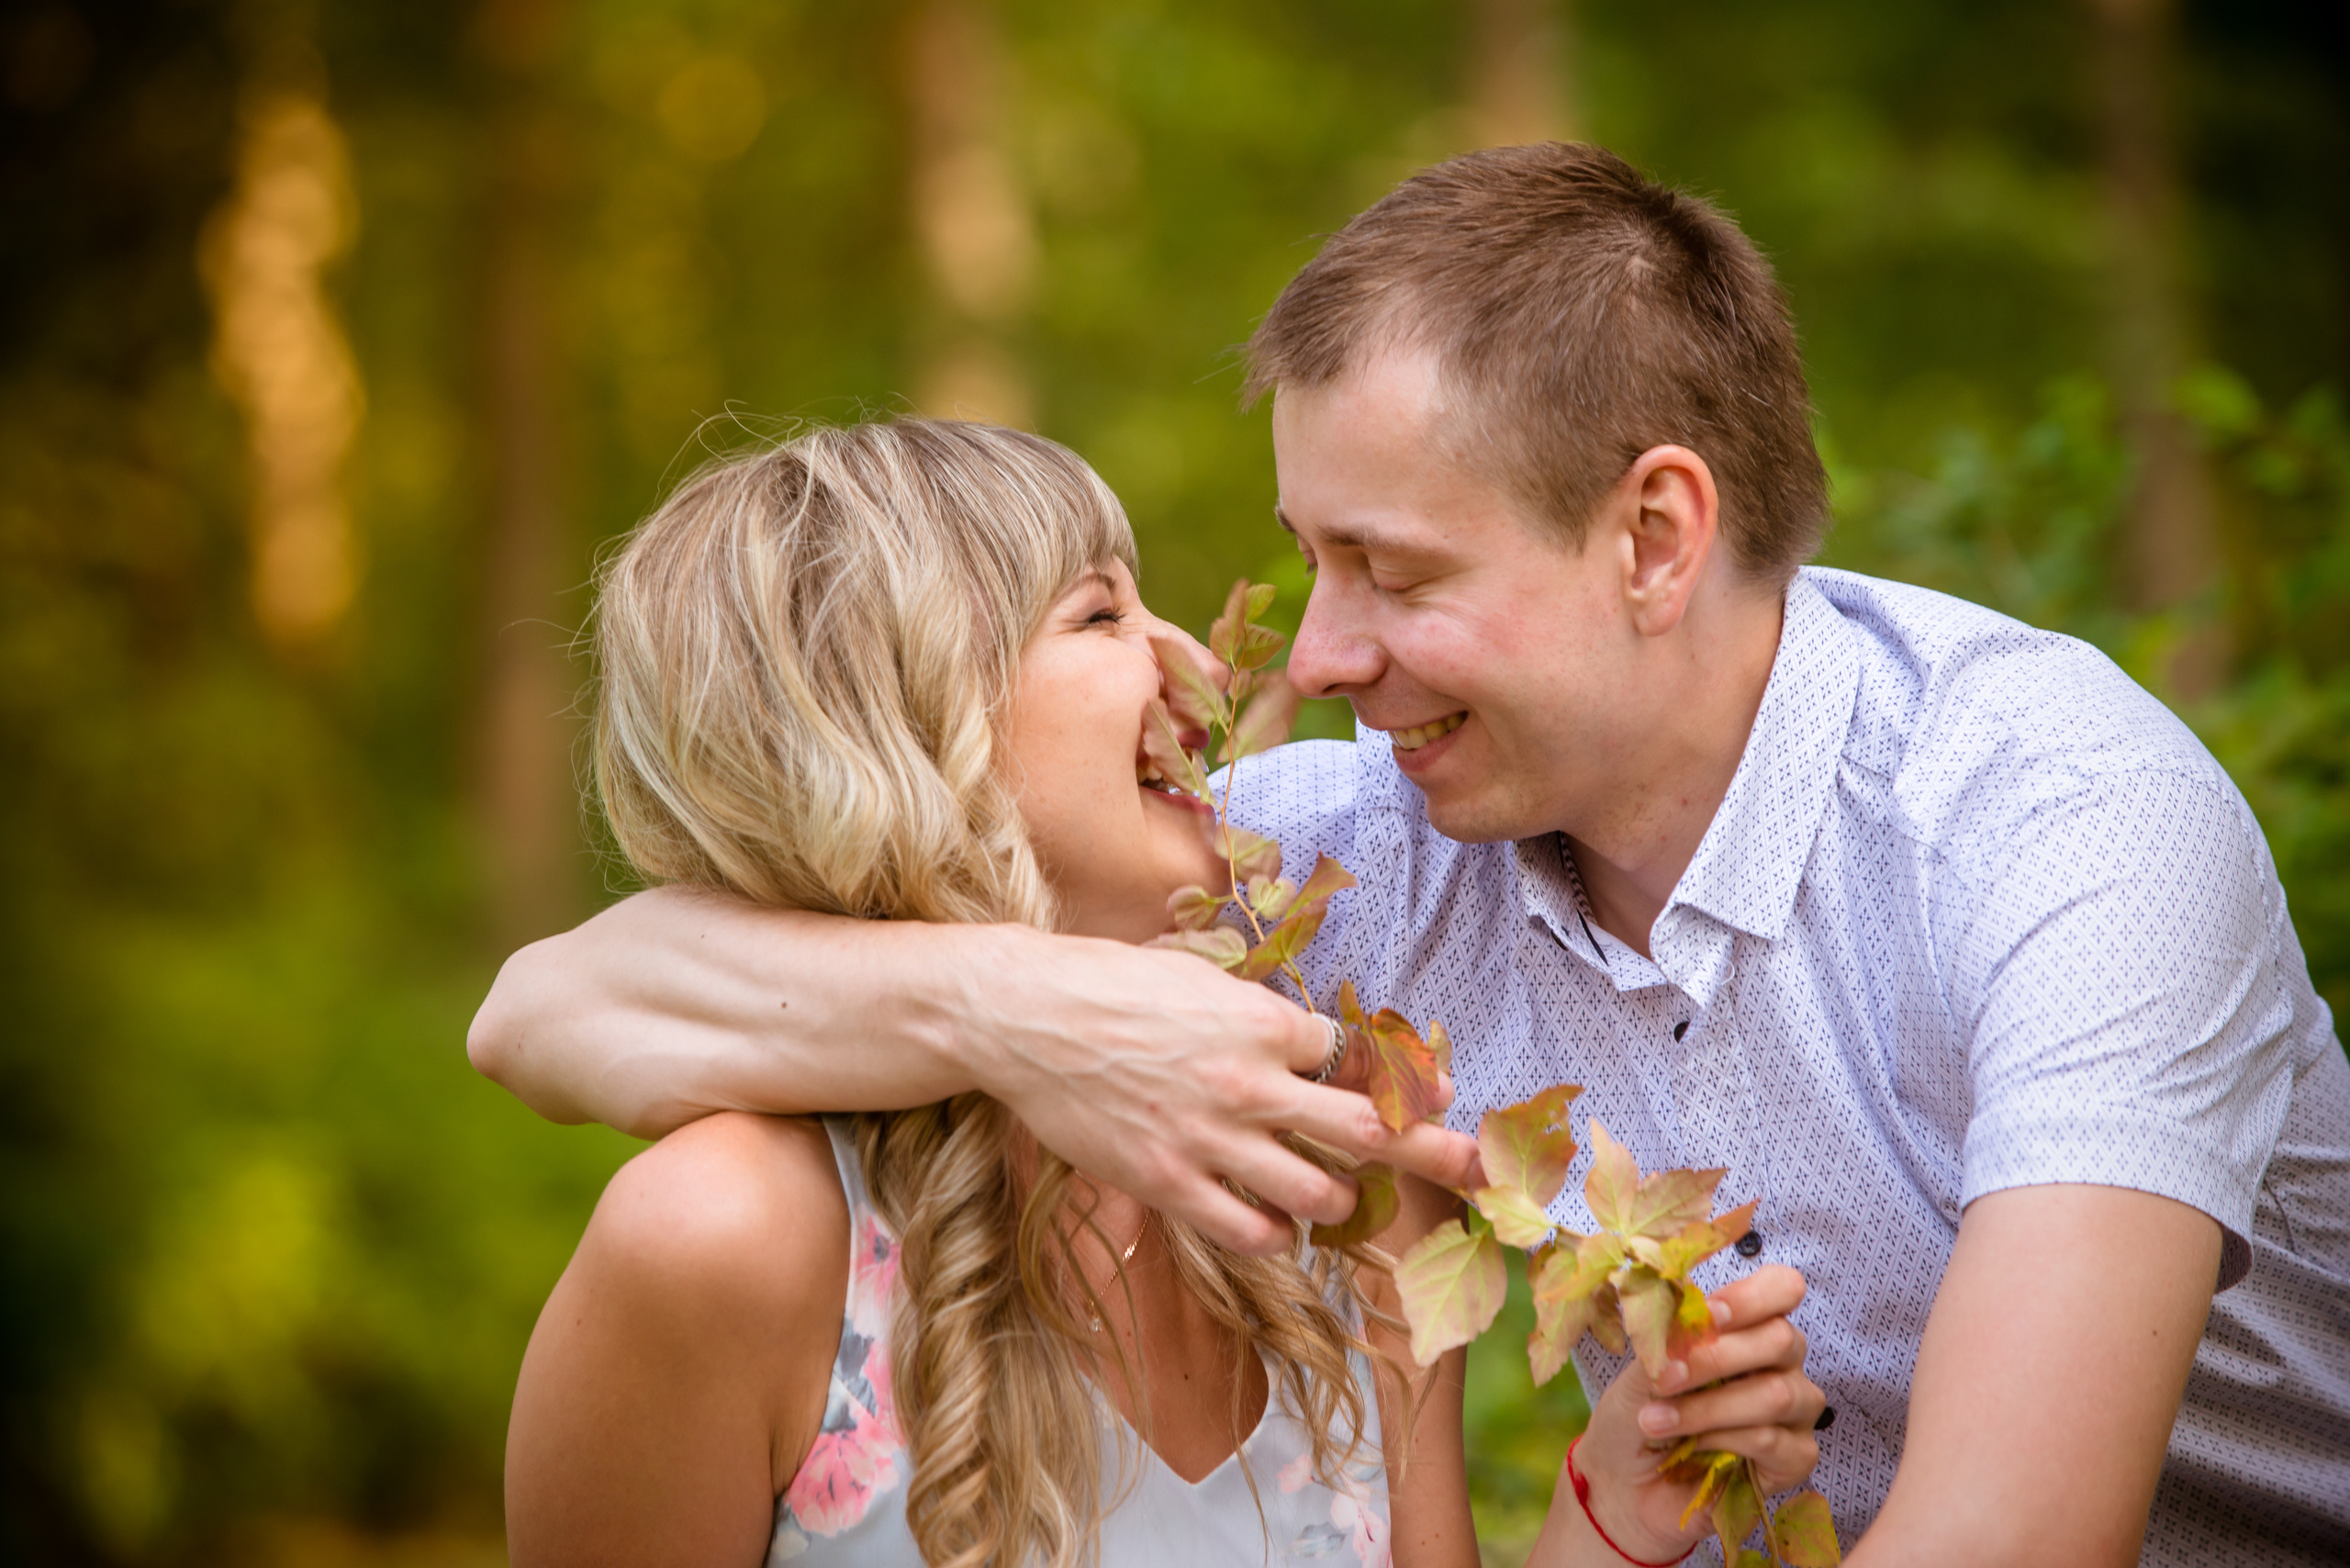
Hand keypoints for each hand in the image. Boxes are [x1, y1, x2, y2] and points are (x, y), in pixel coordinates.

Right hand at [957, 925, 1481, 1253]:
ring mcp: (1209, 1136)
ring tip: (1335, 1193)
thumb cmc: (1107, 983)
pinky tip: (1279, 1226)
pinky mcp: (1167, 1180)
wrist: (1021, 1016)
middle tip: (1476, 1169)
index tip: (1435, 1094)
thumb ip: (1259, 1011)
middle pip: (1367, 1128)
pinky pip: (1248, 1228)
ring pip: (1316, 1190)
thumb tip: (1313, 1040)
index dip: (1401, 1079)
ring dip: (1338, 1196)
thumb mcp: (1198, 976)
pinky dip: (1277, 1233)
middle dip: (1433, 1151)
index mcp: (1262, 1019)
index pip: (1356, 1062)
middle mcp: (1249, 1080)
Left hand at [1567, 1266, 1823, 1561]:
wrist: (1622, 1484)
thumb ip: (1673, 1339)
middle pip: (1781, 1339)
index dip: (1754, 1296)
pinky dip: (1724, 1441)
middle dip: (1714, 1357)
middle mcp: (1781, 1364)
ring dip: (1708, 1407)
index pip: (1783, 1288)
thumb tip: (1693, 1316)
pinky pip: (1773, 1442)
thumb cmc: (1635, 1414)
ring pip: (1777, 1394)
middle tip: (1662, 1379)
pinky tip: (1692, 1448)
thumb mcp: (1644, 1367)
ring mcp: (1795, 1413)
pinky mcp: (1795, 1460)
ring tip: (1655, 1421)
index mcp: (1748, 1326)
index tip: (1709, 1313)